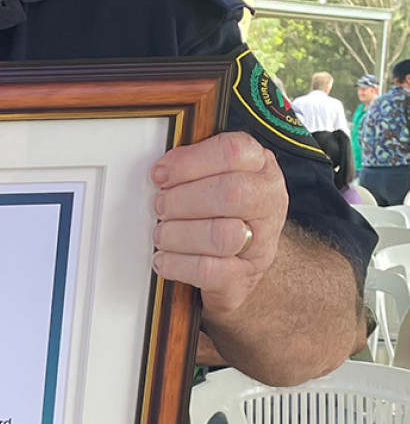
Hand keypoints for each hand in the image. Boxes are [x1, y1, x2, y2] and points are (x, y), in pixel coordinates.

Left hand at [151, 131, 287, 317]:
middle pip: (230, 193)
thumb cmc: (219, 208)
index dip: (189, 162)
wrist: (239, 260)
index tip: (160, 174)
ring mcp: (262, 243)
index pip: (233, 152)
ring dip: (178, 233)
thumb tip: (161, 172)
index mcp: (260, 166)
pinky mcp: (245, 277)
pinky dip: (177, 264)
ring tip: (162, 234)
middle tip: (161, 206)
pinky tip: (164, 258)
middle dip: (183, 199)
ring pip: (221, 235)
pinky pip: (210, 271)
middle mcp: (269, 202)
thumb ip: (192, 165)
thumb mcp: (212, 175)